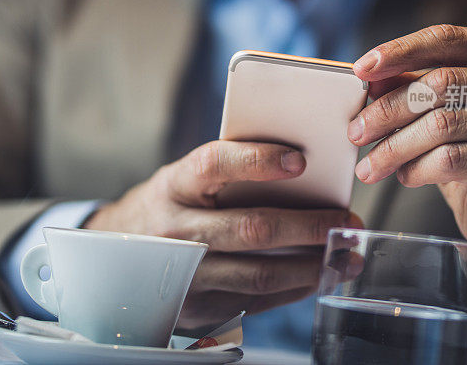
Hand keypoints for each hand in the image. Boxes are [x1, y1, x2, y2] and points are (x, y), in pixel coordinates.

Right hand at [84, 140, 362, 328]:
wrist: (119, 253)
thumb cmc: (171, 205)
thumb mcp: (185, 179)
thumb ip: (229, 173)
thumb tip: (303, 171)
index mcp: (174, 185)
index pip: (215, 164)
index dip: (257, 161)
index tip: (300, 160)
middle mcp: (176, 231)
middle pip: (251, 228)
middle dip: (309, 226)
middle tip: (347, 219)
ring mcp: (185, 274)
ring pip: (260, 274)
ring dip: (312, 265)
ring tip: (346, 253)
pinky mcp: (196, 307)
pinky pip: (256, 300)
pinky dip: (294, 288)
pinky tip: (318, 275)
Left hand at [349, 24, 466, 300]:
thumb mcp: (441, 109)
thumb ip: (411, 85)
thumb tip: (371, 77)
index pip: (447, 39)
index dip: (400, 51)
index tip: (361, 69)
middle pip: (441, 84)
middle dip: (388, 109)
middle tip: (356, 131)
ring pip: (443, 125)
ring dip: (395, 147)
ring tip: (372, 165)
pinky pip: (452, 160)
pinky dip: (417, 169)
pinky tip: (406, 176)